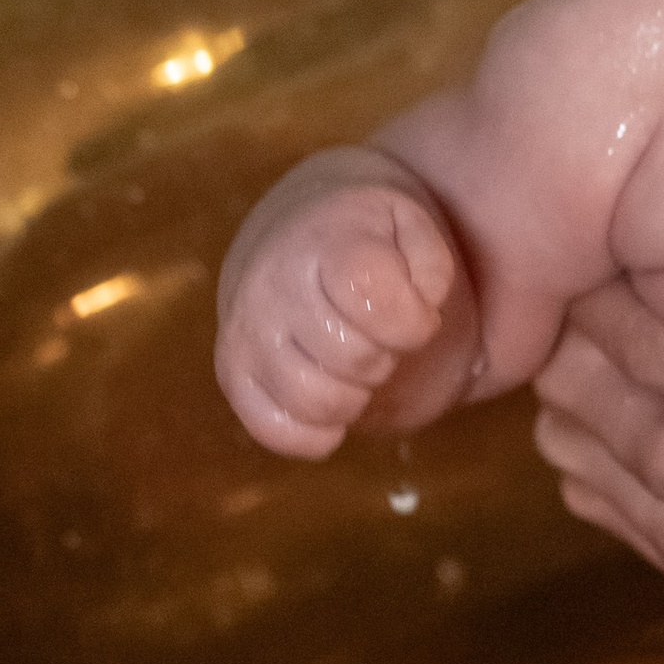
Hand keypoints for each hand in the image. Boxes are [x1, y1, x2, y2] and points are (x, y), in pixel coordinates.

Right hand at [216, 165, 470, 460]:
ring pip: (317, 403)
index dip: (411, 319)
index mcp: (324, 239)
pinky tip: (331, 394)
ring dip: (355, 396)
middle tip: (379, 335)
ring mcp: (245, 332)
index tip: (417, 313)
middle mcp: (272, 283)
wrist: (294, 241)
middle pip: (353, 358)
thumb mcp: (413, 230)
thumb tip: (418, 309)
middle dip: (386, 356)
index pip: (370, 294)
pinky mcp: (233, 376)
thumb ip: (431, 266)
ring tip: (354, 363)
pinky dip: (317, 432)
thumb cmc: (366, 244)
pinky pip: (277, 432)